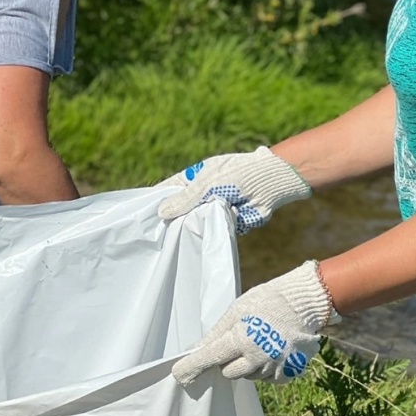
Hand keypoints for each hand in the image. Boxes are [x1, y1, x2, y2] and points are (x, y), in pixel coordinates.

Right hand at [157, 146, 309, 234]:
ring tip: (175, 241)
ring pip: (196, 224)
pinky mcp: (228, 223)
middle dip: (173, 221)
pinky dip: (210, 234)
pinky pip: (213, 232)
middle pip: (181, 211)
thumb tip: (160, 212)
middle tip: (155, 236)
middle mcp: (202, 195)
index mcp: (194, 178)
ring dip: (192, 230)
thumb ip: (185, 199)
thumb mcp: (208, 184)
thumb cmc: (239, 174)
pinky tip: (200, 240)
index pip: (169, 190)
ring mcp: (215, 209)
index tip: (142, 216)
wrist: (272, 183)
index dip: (157, 201)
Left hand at [172, 262, 337, 384]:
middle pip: (228, 372)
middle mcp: (258, 358)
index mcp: (243, 339)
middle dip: (228, 360)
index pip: (210, 358)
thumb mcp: (238, 310)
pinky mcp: (288, 374)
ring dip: (248, 364)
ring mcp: (274, 368)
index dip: (192, 367)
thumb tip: (195, 349)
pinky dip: (265, 370)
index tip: (178, 375)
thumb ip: (216, 333)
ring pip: (248, 376)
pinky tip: (272, 351)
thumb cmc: (266, 302)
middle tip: (239, 341)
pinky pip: (266, 380)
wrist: (303, 304)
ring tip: (260, 342)